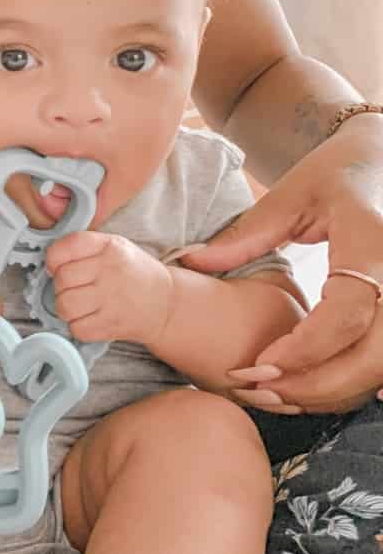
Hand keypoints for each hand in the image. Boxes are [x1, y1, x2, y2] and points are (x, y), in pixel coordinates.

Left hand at [46, 230, 173, 347]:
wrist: (165, 302)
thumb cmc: (132, 272)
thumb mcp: (113, 246)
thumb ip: (82, 247)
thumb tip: (48, 264)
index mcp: (109, 246)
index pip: (61, 250)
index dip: (53, 260)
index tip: (59, 266)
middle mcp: (110, 271)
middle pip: (61, 279)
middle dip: (61, 285)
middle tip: (75, 287)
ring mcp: (112, 300)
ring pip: (64, 305)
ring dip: (66, 307)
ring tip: (79, 303)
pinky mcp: (112, 325)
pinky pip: (76, 328)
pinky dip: (78, 326)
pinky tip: (89, 318)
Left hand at [179, 116, 382, 412]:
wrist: (382, 160)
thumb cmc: (333, 175)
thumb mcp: (288, 196)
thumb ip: (244, 235)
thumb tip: (190, 261)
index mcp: (371, 238)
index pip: (346, 312)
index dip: (304, 348)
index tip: (257, 364)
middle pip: (374, 355)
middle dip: (318, 385)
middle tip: (261, 390)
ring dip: (335, 392)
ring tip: (279, 394)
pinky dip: (353, 382)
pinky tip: (313, 386)